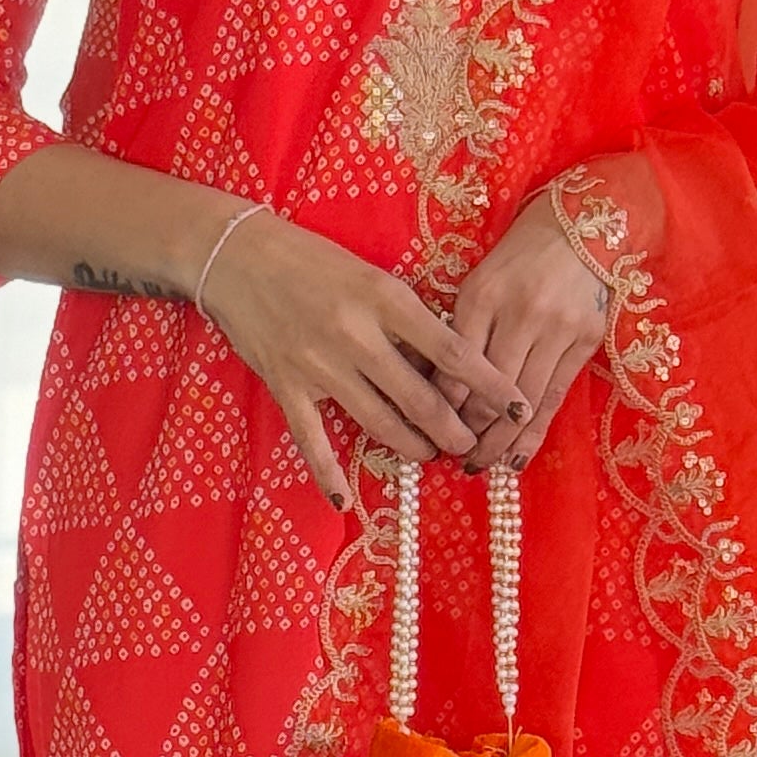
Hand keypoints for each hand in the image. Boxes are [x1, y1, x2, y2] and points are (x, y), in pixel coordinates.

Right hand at [197, 212, 520, 508]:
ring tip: (431, 455)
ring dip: (412, 446)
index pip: (452, 351)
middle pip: (420, 398)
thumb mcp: (373, 276)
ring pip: (379, 421)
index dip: (490, 385)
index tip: (517, 406)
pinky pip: (312, 440)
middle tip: (473, 444)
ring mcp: (319, 366)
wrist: (238, 256)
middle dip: (454, 429)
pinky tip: (344, 501)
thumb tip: (449, 363)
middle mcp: (357, 336)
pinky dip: (328, 473)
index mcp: (386, 300)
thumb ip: (407, 317)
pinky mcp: (286, 386)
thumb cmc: (312, 260)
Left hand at [444, 195, 610, 472]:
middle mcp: (520, 313)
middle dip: (469, 431)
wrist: (581, 227)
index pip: (456, 363)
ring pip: (523, 399)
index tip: (429, 429)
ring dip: (500, 439)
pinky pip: (555, 397)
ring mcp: (556, 329)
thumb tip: (438, 389)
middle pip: (489, 387)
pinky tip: (518, 456)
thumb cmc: (519, 256)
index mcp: (483, 295)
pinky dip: (535, 431)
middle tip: (455, 459)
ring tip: (483, 465)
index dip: (441, 403)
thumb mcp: (480, 282)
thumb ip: (461, 329)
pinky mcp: (584, 341)